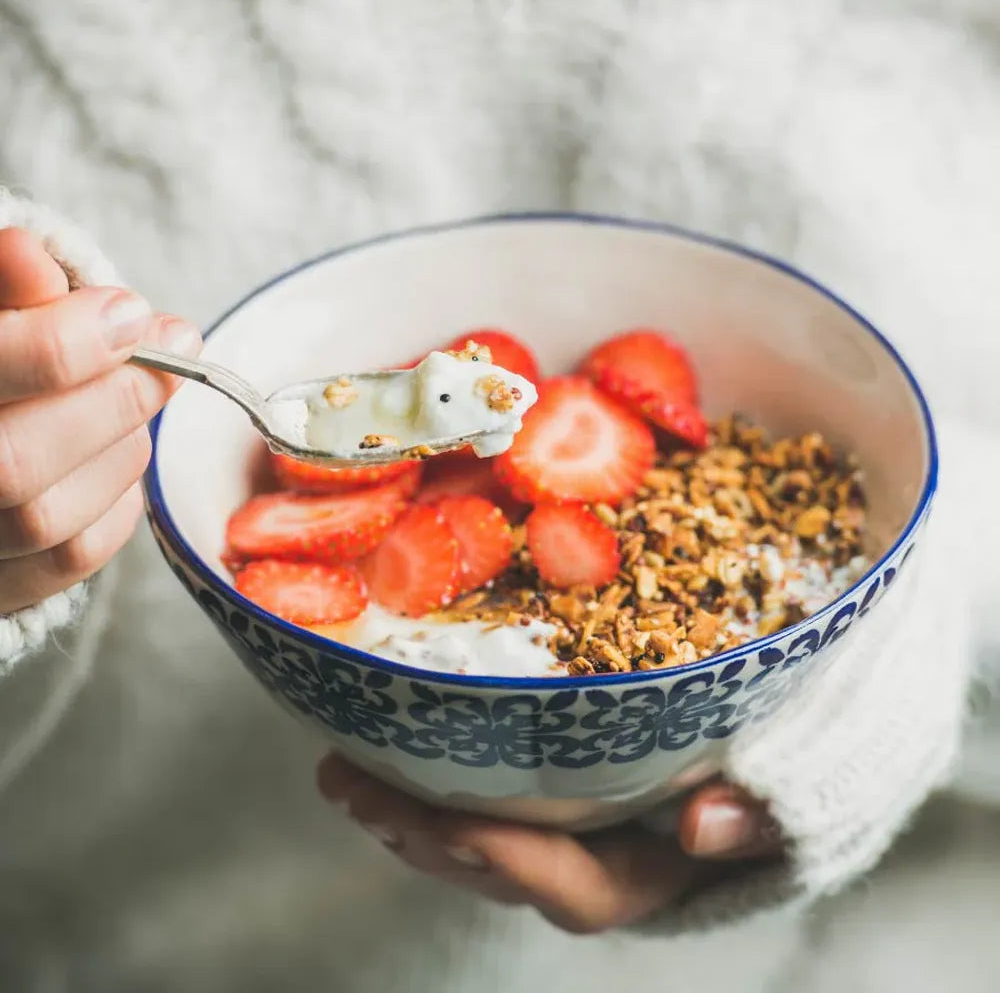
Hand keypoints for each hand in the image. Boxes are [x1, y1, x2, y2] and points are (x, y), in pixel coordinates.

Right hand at [0, 227, 201, 611]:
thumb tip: (34, 260)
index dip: (61, 345)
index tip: (131, 311)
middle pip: (14, 464)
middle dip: (113, 401)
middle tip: (172, 349)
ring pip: (46, 520)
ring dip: (119, 450)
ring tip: (134, 400)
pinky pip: (71, 560)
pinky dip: (116, 504)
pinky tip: (116, 458)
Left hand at [317, 753, 781, 933]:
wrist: (810, 720)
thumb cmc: (812, 743)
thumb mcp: (814, 773)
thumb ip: (770, 811)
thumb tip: (701, 829)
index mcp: (664, 869)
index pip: (580, 888)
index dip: (516, 862)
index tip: (456, 821)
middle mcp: (608, 857)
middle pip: (503, 869)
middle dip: (424, 835)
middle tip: (350, 785)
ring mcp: (579, 824)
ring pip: (481, 839)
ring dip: (409, 810)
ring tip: (345, 771)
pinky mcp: (561, 782)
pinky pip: (485, 798)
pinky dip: (435, 777)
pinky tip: (388, 742)